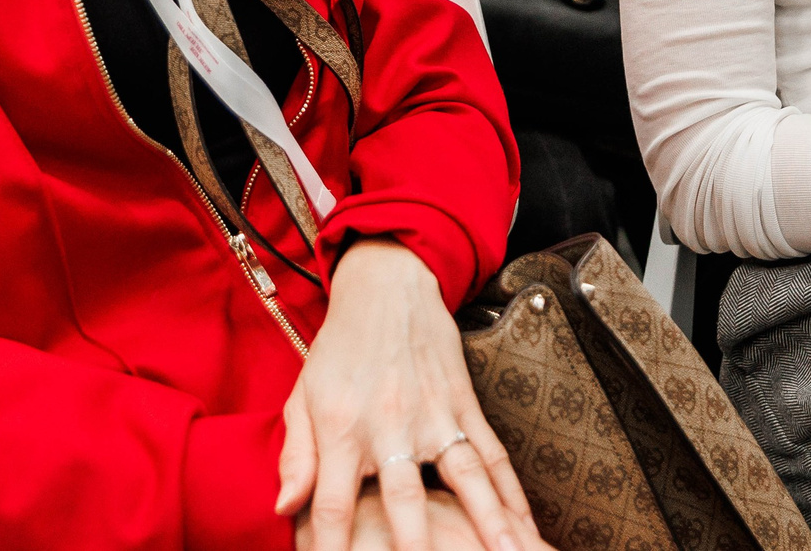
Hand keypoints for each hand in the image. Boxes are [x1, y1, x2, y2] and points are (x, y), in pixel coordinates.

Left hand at [277, 241, 539, 550]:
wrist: (387, 286)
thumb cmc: (339, 349)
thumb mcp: (303, 397)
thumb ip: (296, 457)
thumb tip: (283, 509)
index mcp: (342, 427)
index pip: (333, 505)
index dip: (333, 548)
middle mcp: (389, 424)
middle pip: (404, 499)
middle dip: (415, 545)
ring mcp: (433, 413)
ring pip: (465, 477)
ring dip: (488, 522)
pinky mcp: (463, 403)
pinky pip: (491, 453)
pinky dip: (511, 492)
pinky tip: (527, 524)